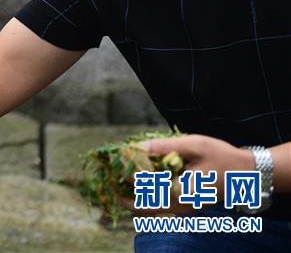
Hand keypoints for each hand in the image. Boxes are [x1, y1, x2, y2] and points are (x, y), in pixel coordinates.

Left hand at [121, 134, 253, 214]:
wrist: (247, 174)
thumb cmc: (221, 156)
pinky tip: (139, 178)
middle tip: (108, 176)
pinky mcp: (184, 206)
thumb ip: (162, 147)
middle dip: (122, 192)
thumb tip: (135, 147)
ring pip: (149, 207)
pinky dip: (145, 194)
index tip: (114, 158)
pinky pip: (158, 204)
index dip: (125, 172)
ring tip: (119, 175)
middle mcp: (179, 206)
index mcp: (180, 191)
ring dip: (133, 194)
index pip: (142, 186)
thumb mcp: (192, 145)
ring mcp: (182, 209)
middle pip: (141, 205)